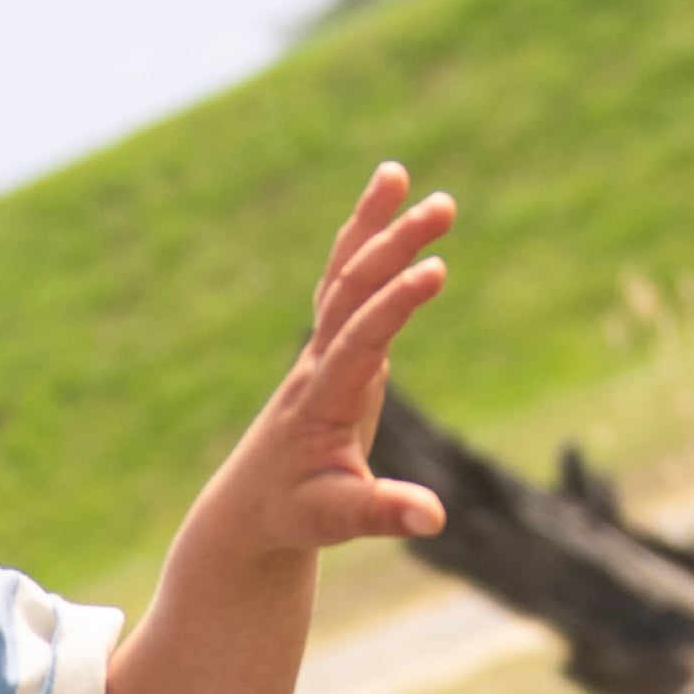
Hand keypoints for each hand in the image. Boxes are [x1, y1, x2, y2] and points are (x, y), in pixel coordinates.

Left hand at [223, 159, 455, 555]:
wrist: (250, 505)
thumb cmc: (294, 513)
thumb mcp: (338, 519)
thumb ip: (383, 513)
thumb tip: (434, 517)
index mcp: (323, 399)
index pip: (360, 340)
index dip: (394, 305)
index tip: (434, 271)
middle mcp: (318, 364)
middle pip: (352, 291)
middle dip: (394, 246)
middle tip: (443, 205)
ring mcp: (321, 351)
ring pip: (342, 276)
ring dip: (370, 226)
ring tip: (396, 173)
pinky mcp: (332, 350)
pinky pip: (345, 285)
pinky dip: (362, 244)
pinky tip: (383, 208)